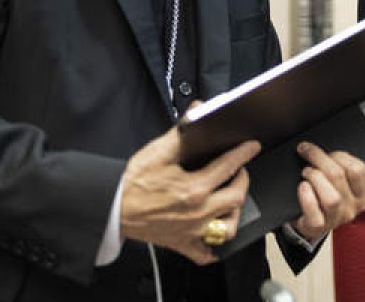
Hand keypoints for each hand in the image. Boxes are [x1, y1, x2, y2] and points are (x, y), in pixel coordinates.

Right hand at [120, 127, 259, 264]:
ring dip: (235, 212)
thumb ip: (181, 133)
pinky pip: (205, 253)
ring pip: (228, 228)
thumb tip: (197, 113)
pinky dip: (213, 247)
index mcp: (194, 188)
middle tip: (239, 171)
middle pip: (236, 198)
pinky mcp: (181, 243)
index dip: (243, 153)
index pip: (228, 167)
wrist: (112, 209)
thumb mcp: (157, 152)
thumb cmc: (132, 182)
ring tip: (230, 200)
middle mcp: (198, 213)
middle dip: (242, 181)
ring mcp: (192, 231)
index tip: (252, 147)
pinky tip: (213, 234)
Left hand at [286, 143, 364, 241]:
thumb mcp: (353, 186)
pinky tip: (302, 187)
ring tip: (306, 173)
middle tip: (307, 154)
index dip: (339, 156)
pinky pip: (314, 212)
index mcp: (363, 195)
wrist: (310, 223)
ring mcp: (335, 219)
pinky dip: (306, 197)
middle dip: (320, 159)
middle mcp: (352, 208)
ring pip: (330, 196)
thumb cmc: (330, 198)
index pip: (358, 169)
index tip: (326, 152)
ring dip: (314, 177)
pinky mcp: (317, 227)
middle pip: (338, 176)